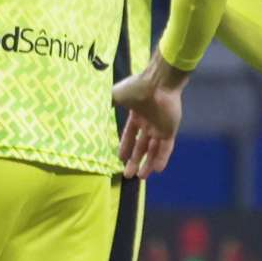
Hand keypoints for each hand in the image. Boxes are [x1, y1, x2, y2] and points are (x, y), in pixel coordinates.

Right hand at [112, 58, 188, 176]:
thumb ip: (107, 104)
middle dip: (135, 160)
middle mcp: (148, 122)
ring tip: (141, 177)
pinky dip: (162, 158)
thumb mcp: (115, 95)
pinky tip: (157, 170)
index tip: (120, 158)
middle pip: (141, 146)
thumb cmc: (136, 87)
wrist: (157, 83)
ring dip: (147, 163)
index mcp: (136, 115)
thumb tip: (92, 111)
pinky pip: (166, 147)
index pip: (130, 135)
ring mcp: (160, 127)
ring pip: (153, 149)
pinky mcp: (170, 130)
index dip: (125, 147)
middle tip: (128, 175)